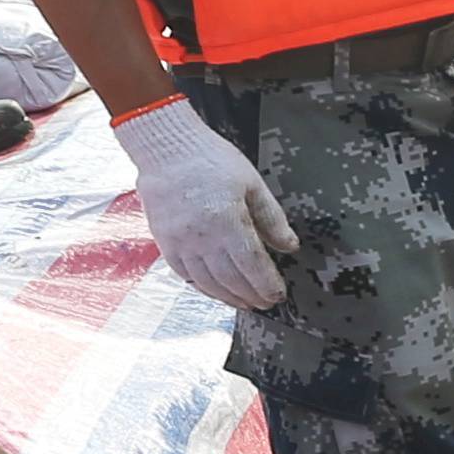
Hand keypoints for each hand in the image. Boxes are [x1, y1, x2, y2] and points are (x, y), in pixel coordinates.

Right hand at [113, 96, 293, 310]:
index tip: (278, 294)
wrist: (166, 150)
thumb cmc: (209, 160)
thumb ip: (271, 219)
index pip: (253, 266)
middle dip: (252, 295)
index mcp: (228, 222)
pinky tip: (216, 290)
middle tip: (265, 302)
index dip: (268, 285)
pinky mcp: (165, 243)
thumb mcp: (252, 184)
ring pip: (208, 283)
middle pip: (232, 280)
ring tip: (245, 302)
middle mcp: (202, 238)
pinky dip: (203, 288)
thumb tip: (288, 245)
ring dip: (229, 298)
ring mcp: (181, 243)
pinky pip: (185, 276)